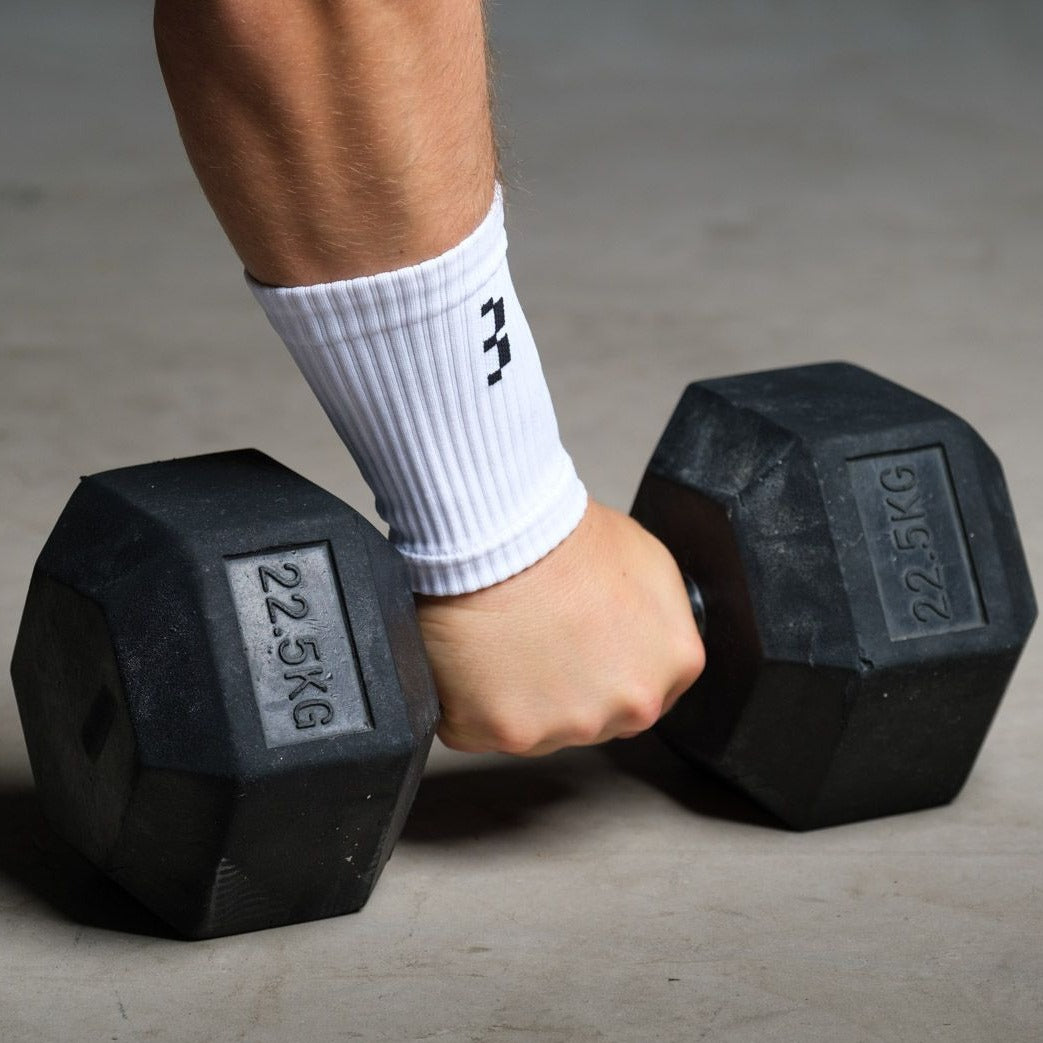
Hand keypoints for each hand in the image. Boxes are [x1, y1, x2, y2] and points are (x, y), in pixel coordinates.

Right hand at [416, 500, 704, 755]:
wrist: (499, 535)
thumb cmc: (563, 537)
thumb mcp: (647, 561)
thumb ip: (658, 618)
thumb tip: (643, 638)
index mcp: (672, 662)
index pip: (646, 690)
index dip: (608, 669)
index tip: (581, 649)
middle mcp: (629, 704)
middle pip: (595, 718)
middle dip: (566, 690)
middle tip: (537, 640)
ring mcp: (569, 724)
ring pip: (539, 730)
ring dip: (518, 700)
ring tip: (501, 643)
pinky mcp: (508, 732)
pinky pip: (483, 730)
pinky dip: (470, 704)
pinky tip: (472, 661)